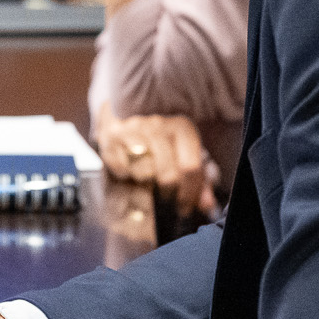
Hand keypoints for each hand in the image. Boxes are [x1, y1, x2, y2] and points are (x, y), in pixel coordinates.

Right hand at [95, 108, 217, 221]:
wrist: (126, 112)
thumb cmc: (162, 141)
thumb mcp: (185, 153)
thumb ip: (200, 180)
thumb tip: (207, 205)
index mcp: (182, 127)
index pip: (190, 168)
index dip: (189, 194)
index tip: (185, 206)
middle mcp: (158, 125)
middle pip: (168, 176)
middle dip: (168, 192)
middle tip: (166, 195)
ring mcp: (132, 130)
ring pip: (144, 174)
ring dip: (146, 181)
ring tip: (147, 175)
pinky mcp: (110, 137)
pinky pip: (122, 171)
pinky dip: (126, 174)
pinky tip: (129, 166)